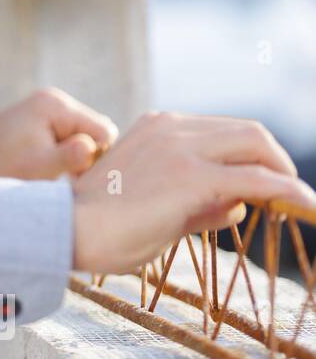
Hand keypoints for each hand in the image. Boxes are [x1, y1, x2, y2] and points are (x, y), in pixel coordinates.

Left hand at [0, 88, 117, 180]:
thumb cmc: (0, 166)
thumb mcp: (40, 165)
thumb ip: (72, 156)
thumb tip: (97, 145)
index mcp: (57, 104)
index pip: (104, 131)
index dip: (97, 157)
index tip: (74, 175)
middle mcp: (53, 100)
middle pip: (93, 132)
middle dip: (84, 156)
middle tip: (63, 177)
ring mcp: (44, 108)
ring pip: (79, 137)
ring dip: (71, 157)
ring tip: (50, 173)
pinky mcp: (36, 120)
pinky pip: (63, 137)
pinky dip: (60, 154)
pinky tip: (45, 168)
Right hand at [71, 111, 315, 273]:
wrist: (66, 230)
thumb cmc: (98, 227)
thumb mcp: (152, 206)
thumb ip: (197, 202)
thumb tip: (240, 203)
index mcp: (155, 128)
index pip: (219, 131)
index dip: (248, 154)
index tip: (263, 180)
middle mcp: (170, 127)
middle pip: (246, 130)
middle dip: (275, 158)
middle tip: (289, 189)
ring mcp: (181, 148)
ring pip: (257, 145)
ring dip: (285, 172)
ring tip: (302, 201)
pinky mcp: (193, 176)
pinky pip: (258, 179)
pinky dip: (289, 191)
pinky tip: (306, 206)